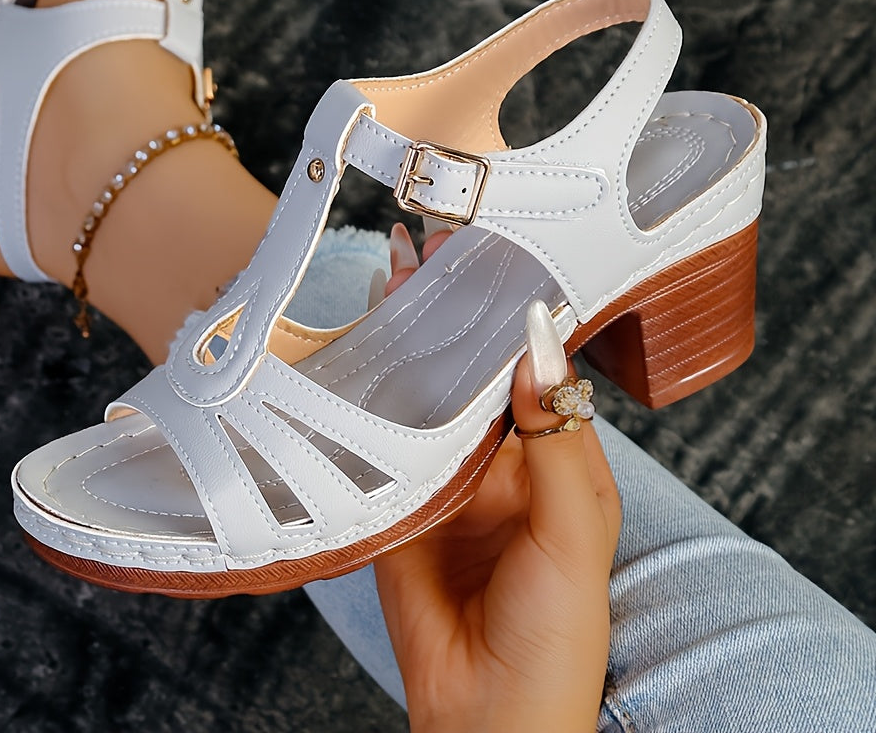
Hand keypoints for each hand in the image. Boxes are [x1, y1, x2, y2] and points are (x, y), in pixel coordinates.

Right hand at [373, 226, 621, 732]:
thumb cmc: (556, 639)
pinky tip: (354, 345)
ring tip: (391, 271)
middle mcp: (499, 459)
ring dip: (407, 335)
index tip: (490, 251)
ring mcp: (444, 477)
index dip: (510, 309)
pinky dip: (365, 389)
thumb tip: (541, 346)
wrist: (487, 721)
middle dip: (449, 307)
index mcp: (555, 458)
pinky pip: (379, 436)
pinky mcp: (396, 500)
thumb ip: (558, 441)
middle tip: (426, 245)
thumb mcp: (576, 534)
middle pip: (471, 366)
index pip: (533, 365)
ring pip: (422, 389)